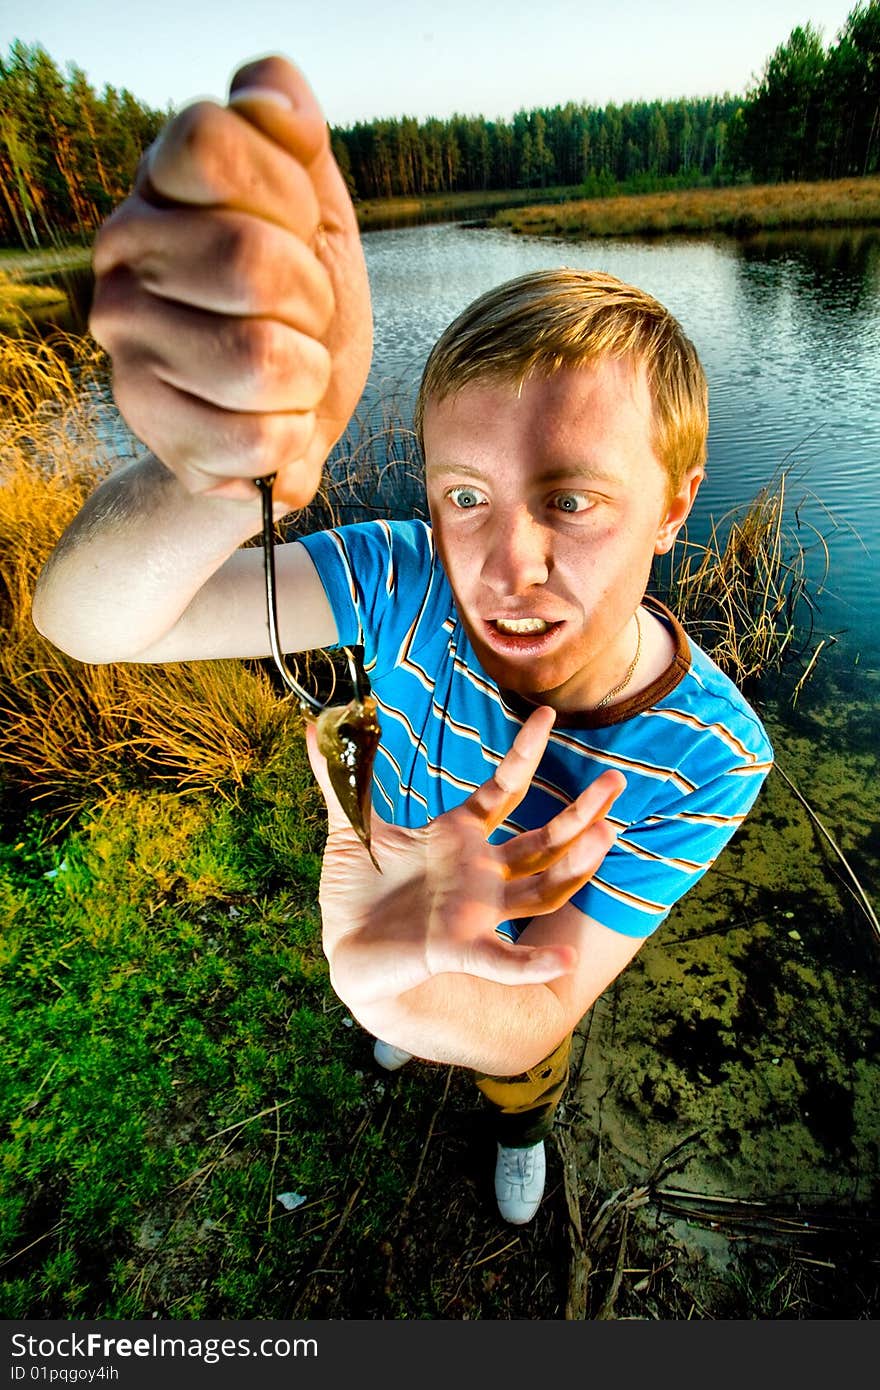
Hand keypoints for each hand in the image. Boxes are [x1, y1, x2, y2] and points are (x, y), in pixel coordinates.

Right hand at [90, 55, 371, 506]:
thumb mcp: (315, 210)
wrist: (281, 414)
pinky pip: (258, 439)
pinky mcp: (153, 426)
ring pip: (258, 361)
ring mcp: (128, 343)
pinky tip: (279, 422)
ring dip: (308, 375)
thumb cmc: (298, 304)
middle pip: (248, 261)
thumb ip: (294, 138)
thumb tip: (277, 108)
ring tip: (292, 372)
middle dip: (312, 298)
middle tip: (304, 315)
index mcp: (160, 184)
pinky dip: (293, 437)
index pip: (210, 144)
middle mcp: (123, 255)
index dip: (286, 193)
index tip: (298, 229)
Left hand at [307, 706, 625, 1009]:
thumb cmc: (356, 890)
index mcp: (457, 837)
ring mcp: (476, 912)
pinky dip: (533, 963)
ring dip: (575, 868)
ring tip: (606, 836)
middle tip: (617, 780)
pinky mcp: (459, 949)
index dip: (524, 754)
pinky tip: (563, 961)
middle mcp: (479, 873)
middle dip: (580, 812)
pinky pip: (503, 959)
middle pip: (544, 839)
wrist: (343, 949)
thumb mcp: (348, 827)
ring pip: (541, 890)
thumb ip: (341, 777)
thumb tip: (315, 724)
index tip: (545, 716)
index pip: (502, 789)